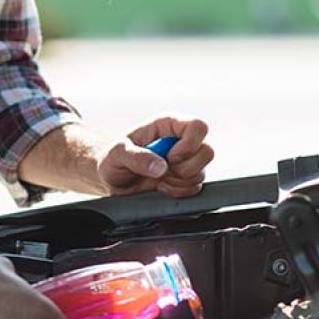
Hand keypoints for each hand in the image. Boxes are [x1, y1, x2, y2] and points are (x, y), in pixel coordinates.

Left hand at [97, 114, 212, 197]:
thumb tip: (161, 167)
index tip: (171, 158)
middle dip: (186, 168)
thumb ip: (137, 157)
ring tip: (158, 180)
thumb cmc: (113, 159)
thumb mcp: (117, 154)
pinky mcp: (185, 179)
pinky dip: (179, 192)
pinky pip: (195, 189)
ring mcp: (185, 161)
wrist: (111, 180)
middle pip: (207, 151)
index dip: (189, 144)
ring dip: (179, 182)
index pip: (198, 126)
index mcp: (167, 125)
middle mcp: (180, 141)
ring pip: (202, 173)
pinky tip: (162, 188)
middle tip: (164, 171)